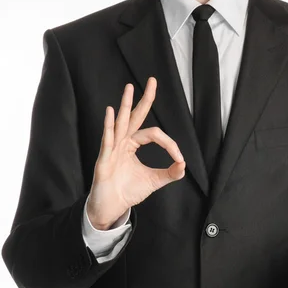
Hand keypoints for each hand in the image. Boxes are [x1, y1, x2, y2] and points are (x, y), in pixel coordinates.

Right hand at [87, 77, 185, 229]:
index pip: (154, 134)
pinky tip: (111, 112)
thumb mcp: (153, 181)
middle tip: (153, 80)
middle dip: (144, 99)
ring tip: (129, 88)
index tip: (180, 159)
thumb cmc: (127, 191)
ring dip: (125, 105)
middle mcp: (122, 142)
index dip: (169, 144)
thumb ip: (169, 173)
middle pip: (135, 116)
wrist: (111, 207)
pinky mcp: (104, 160)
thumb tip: (184, 165)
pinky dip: (109, 126)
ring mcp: (111, 149)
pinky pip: (107, 140)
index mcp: (132, 145)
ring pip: (120, 123)